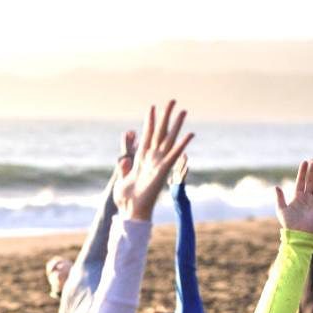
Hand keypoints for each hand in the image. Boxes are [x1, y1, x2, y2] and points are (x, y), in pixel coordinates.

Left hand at [113, 100, 192, 220]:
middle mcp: (152, 158)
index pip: (147, 135)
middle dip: (166, 116)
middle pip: (160, 132)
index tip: (152, 107)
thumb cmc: (126, 200)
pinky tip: (190, 134)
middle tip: (172, 101)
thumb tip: (123, 160)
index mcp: (141, 159)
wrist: (131, 212)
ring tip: (183, 110)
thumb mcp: (121, 181)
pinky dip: (182, 144)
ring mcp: (158, 163)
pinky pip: (173, 154)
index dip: (149, 121)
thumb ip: (123, 169)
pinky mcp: (162, 170)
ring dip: (176, 124)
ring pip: (169, 139)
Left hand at [276, 159, 312, 233]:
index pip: (301, 181)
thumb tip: (276, 187)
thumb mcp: (282, 209)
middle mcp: (307, 197)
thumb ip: (280, 198)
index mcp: (297, 197)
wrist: (299, 234)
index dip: (303, 172)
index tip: (305, 162)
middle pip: (310, 182)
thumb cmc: (289, 223)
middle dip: (312, 172)